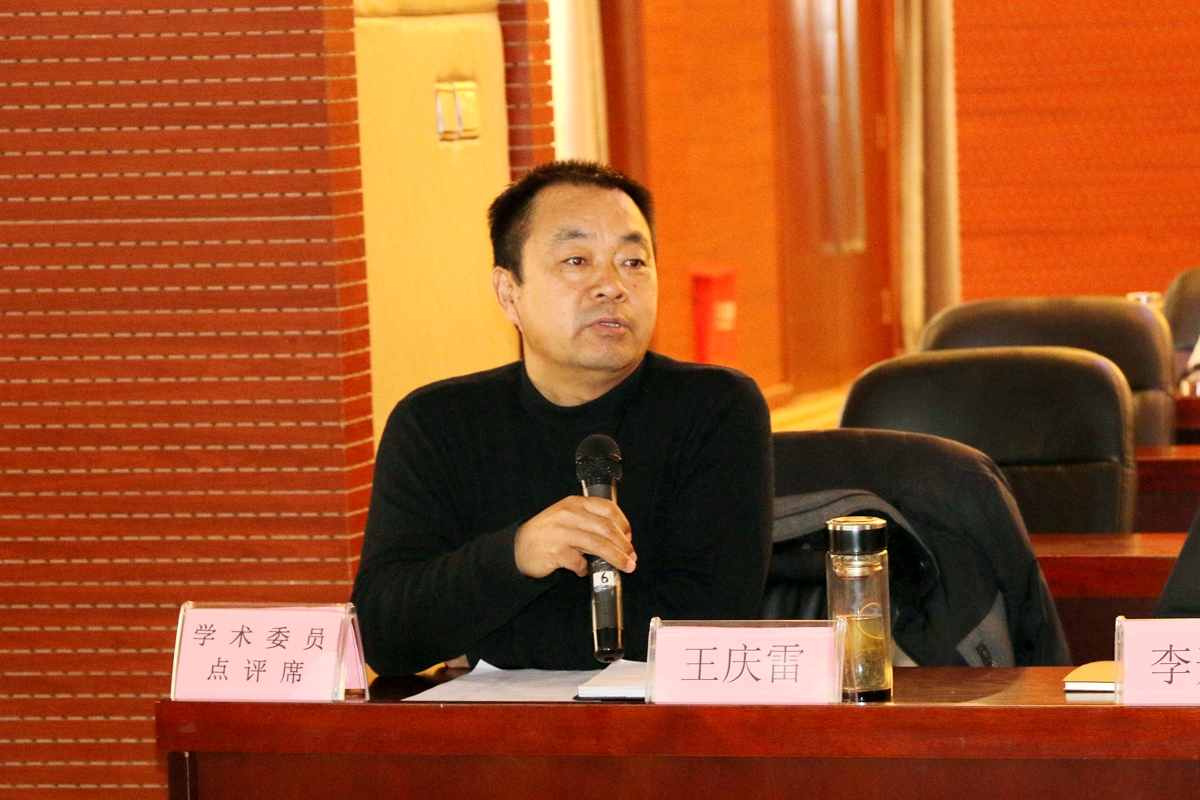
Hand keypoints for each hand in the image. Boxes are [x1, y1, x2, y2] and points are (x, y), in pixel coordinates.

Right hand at [513, 496, 636, 578]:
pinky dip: (585, 569)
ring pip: (599, 545)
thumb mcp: (567, 516)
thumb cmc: (547, 533)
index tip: (629, 537)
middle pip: (607, 529)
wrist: (519, 547)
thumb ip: (589, 520)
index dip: (624, 524)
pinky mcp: (556, 552)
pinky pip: (580, 562)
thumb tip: (619, 537)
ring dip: (616, 558)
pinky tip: (583, 571)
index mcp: (575, 503)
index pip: (608, 508)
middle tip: (631, 557)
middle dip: (624, 545)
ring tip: (625, 567)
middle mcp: (569, 515)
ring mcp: (562, 533)